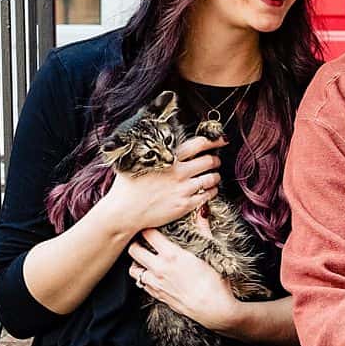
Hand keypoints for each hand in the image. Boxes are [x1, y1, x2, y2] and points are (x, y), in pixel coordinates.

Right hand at [97, 135, 224, 233]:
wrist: (124, 212)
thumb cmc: (126, 186)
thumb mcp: (135, 160)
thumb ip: (150, 149)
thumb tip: (152, 133)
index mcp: (168, 158)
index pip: (199, 144)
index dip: (213, 141)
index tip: (220, 140)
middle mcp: (178, 172)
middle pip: (209, 160)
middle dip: (215, 159)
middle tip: (215, 160)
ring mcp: (183, 189)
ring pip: (211, 178)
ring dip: (216, 176)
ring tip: (214, 176)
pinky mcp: (185, 205)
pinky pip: (207, 195)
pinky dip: (212, 191)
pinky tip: (209, 190)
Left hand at [128, 228, 242, 333]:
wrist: (214, 310)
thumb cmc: (215, 282)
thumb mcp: (211, 251)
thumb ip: (203, 228)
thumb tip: (203, 210)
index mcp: (172, 255)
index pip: (148, 234)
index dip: (147, 226)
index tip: (149, 224)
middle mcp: (160, 269)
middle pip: (134, 250)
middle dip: (135, 242)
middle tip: (140, 239)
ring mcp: (156, 284)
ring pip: (133, 270)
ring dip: (136, 262)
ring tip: (143, 257)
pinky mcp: (157, 296)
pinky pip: (141, 284)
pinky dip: (142, 277)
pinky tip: (151, 274)